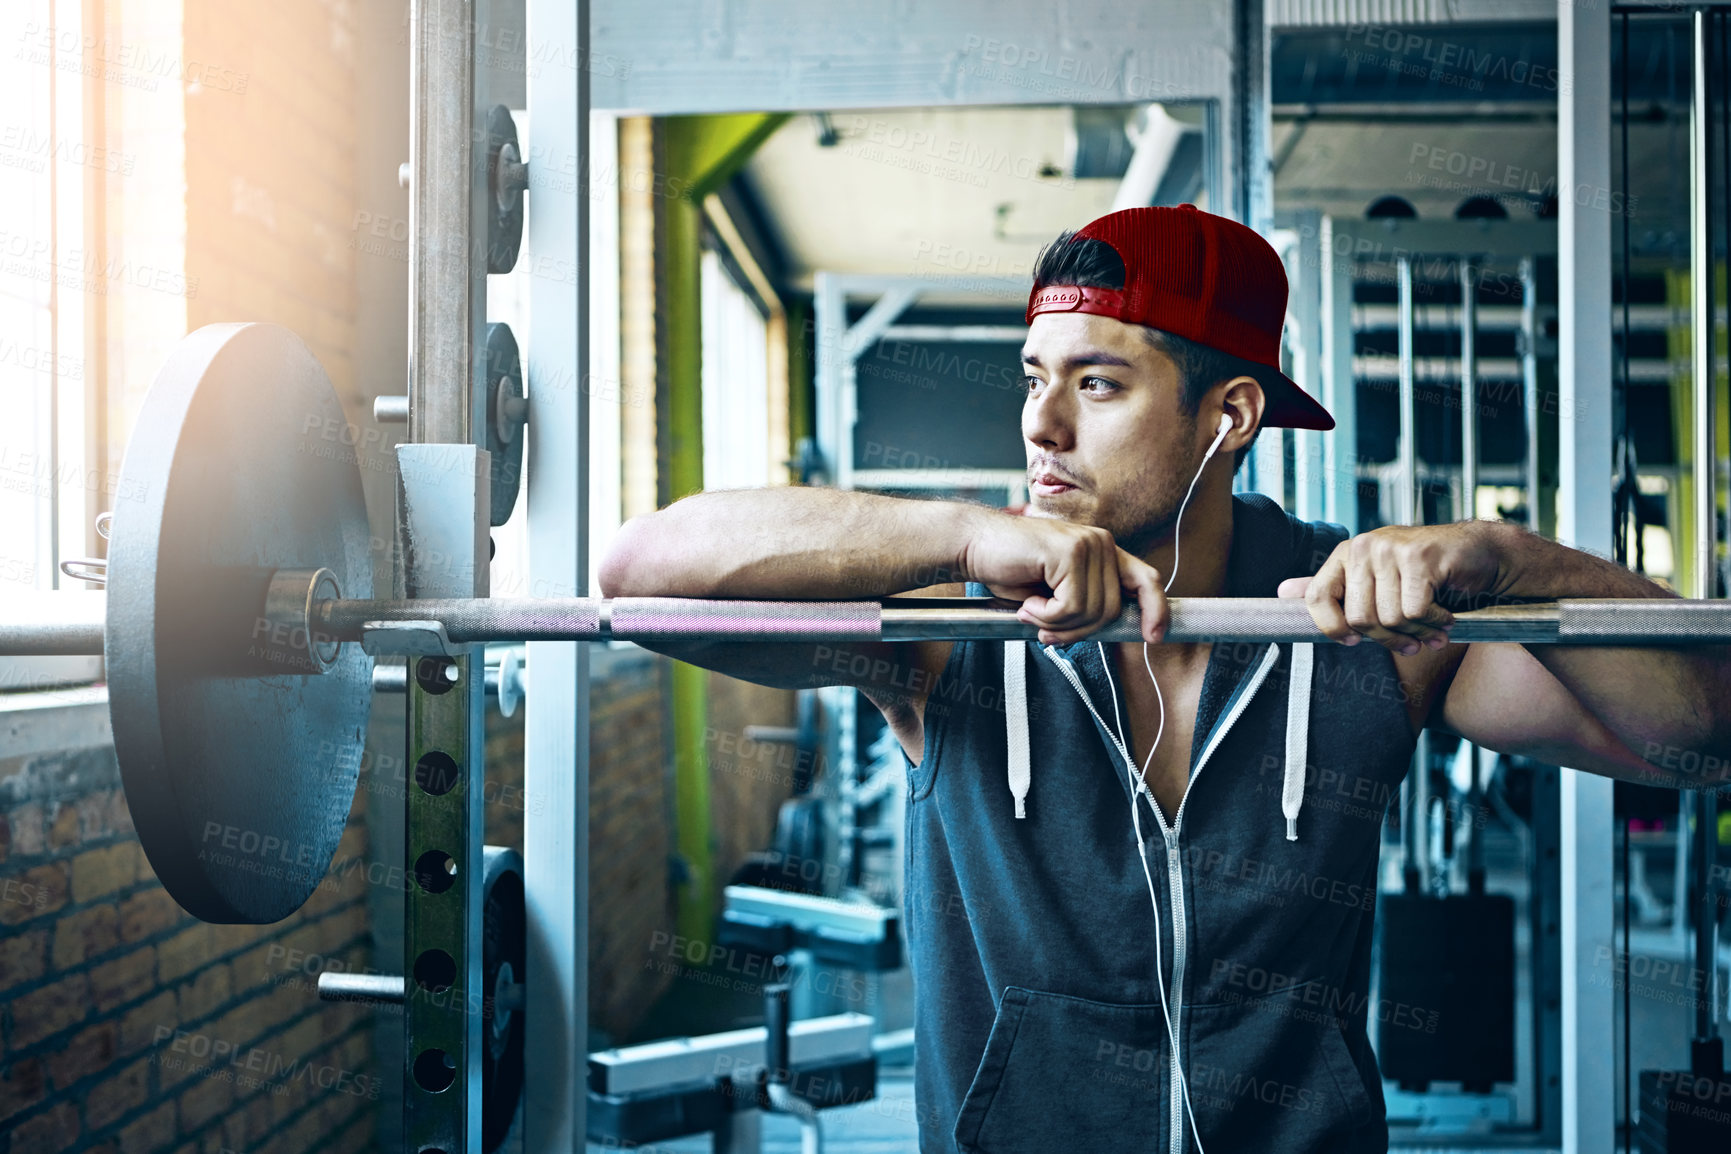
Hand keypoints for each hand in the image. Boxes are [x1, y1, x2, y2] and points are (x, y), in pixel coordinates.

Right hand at [961, 512, 1167, 645]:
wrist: (973, 546)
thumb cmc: (1010, 570)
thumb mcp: (1056, 591)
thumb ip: (1085, 603)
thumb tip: (1110, 630)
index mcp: (1103, 551)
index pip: (1145, 579)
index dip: (1155, 609)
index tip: (1154, 636)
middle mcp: (1102, 543)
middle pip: (1111, 610)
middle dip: (1076, 630)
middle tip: (1044, 628)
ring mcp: (1088, 544)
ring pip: (1091, 612)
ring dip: (1056, 623)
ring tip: (1031, 610)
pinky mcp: (1069, 552)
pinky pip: (1070, 606)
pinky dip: (1045, 615)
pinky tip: (1028, 602)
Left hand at [1276, 522, 1512, 655]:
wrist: (1478, 554)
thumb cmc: (1424, 573)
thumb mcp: (1374, 579)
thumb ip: (1332, 588)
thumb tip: (1282, 592)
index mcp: (1346, 554)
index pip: (1315, 598)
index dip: (1331, 628)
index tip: (1354, 641)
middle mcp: (1363, 547)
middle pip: (1358, 618)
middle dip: (1387, 639)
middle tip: (1411, 642)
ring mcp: (1390, 549)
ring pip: (1389, 618)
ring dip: (1417, 632)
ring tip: (1433, 629)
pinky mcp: (1419, 557)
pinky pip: (1415, 611)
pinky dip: (1435, 622)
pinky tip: (1446, 617)